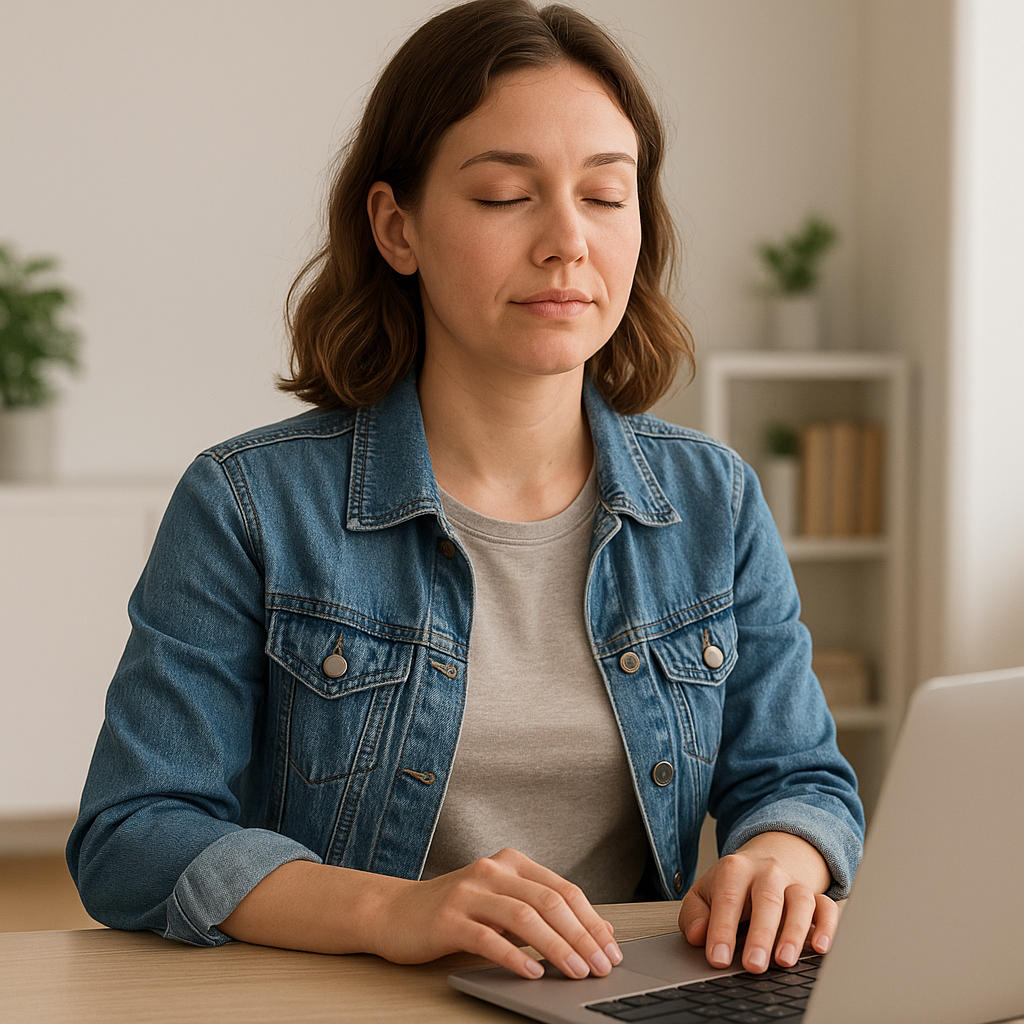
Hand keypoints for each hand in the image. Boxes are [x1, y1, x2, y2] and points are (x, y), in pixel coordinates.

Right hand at [370, 847, 622, 979]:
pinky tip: (532, 974)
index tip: (611, 949)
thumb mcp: (503, 905)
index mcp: (512, 863)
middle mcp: (492, 870)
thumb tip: (599, 928)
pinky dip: (515, 957)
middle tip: (601, 965)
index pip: (563, 889)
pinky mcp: (448, 918)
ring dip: (556, 947)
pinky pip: (488, 938)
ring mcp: (469, 892)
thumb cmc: (455, 911)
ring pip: (524, 917)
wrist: (394, 911)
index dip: (591, 920)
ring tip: (575, 971)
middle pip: (549, 901)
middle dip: (581, 936)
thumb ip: (543, 912)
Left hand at [678, 832, 836, 973]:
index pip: (728, 899)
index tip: (718, 958)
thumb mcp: (704, 893)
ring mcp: (793, 883)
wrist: (764, 861)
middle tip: (753, 965)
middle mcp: (767, 873)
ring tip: (784, 961)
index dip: (722, 930)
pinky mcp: (816, 897)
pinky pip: (827, 907)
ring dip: (794, 932)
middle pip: (767, 899)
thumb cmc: (731, 886)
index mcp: (735, 870)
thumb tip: (698, 936)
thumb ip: (694, 914)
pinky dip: (827, 927)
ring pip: (800, 902)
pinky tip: (820, 948)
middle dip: (760, 935)